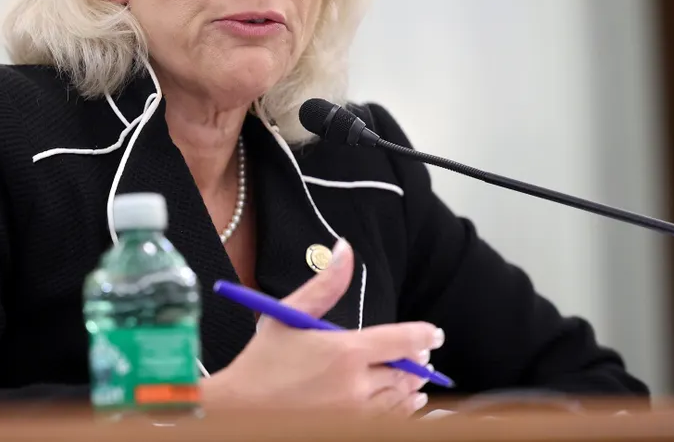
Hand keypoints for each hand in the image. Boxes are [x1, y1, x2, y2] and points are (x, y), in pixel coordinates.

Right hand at [202, 239, 444, 416]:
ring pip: (398, 399)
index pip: (402, 341)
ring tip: (417, 381)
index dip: (424, 336)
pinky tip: (406, 404)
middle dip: (416, 362)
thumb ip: (325, 284)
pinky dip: (401, 411)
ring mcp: (354, 414)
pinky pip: (388, 420)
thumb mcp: (289, 315)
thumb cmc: (262, 362)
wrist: (240, 410)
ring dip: (411, 387)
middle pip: (404, 372)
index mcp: (345, 353)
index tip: (434, 335)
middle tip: (422, 356)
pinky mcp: (349, 430)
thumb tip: (345, 249)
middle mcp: (355, 386)